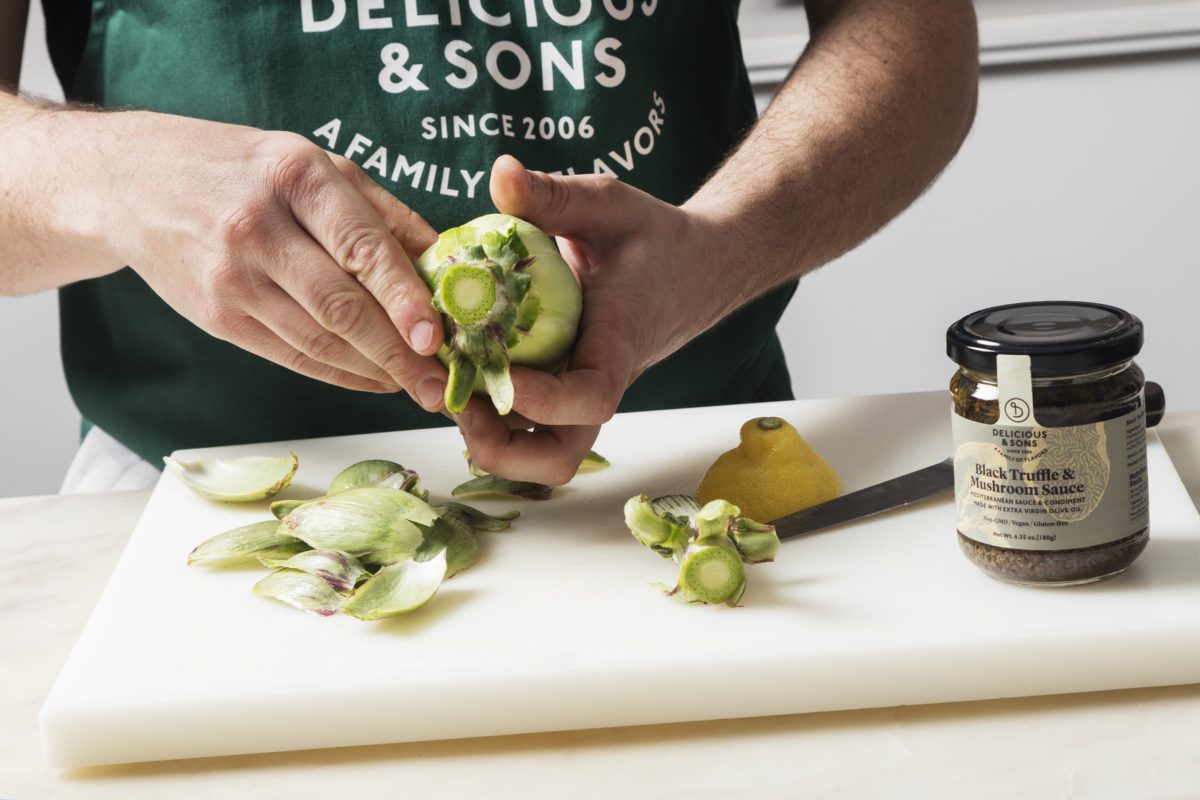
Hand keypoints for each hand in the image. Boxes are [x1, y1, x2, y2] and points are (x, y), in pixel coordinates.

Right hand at [94, 111, 447, 404]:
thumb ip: (384, 214)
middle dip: (398, 353)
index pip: (361, 247)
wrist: (134, 182)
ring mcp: (230, 277)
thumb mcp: (315, 164)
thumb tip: (448, 265)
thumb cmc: (244, 170)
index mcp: (295, 176)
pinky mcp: (216, 317)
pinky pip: (291, 356)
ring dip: (375, 371)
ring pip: (317, 340)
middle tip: (439, 383)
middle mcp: (258, 227)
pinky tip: (373, 379)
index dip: (403, 298)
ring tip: (416, 385)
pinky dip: (339, 373)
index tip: (436, 336)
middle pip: (340, 306)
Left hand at [456, 155, 739, 483]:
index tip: (498, 371)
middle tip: (457, 401)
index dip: (542, 401)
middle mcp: (597, 383)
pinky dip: (492, 417)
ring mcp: (578, 395)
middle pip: (558, 457)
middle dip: (502, 448)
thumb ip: (556, 193)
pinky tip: (461, 372)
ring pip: (540, 454)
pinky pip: (529, 429)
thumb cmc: (653, 237)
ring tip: (451, 391)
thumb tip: (501, 171)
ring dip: (492, 441)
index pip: (590, 398)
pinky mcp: (563, 394)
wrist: (692, 269)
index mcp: (617, 344)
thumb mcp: (608, 204)